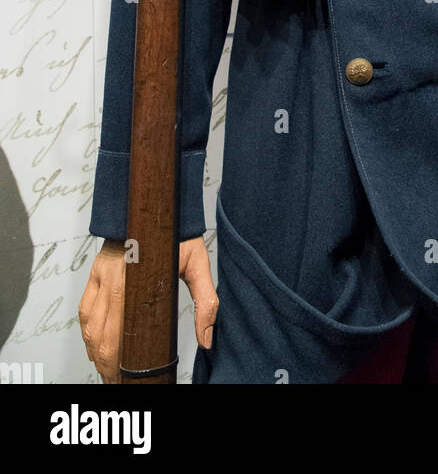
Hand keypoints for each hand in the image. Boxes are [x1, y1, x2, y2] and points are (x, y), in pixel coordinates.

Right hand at [79, 235, 217, 383]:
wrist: (156, 202)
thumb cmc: (179, 233)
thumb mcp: (198, 264)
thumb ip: (206, 302)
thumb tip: (207, 339)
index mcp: (138, 279)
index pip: (122, 335)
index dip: (121, 363)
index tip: (129, 377)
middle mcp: (115, 278)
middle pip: (103, 337)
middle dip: (108, 366)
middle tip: (119, 381)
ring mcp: (102, 274)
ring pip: (90, 326)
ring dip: (95, 353)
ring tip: (107, 370)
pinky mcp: (95, 270)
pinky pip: (84, 310)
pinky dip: (87, 333)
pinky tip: (95, 345)